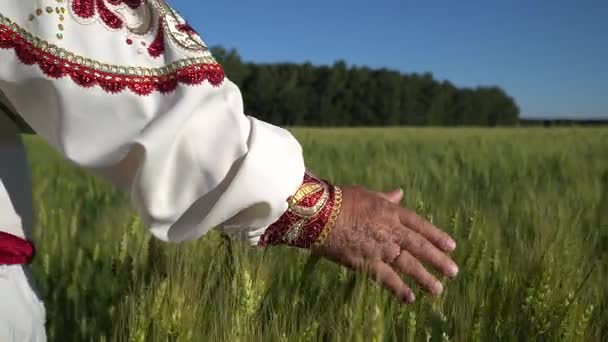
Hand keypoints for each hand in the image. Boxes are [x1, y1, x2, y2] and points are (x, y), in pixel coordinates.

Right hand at [312, 186, 457, 303]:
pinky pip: (386, 278)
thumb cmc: (340, 200)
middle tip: (453, 271)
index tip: (451, 246)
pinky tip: (410, 298)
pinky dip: (399, 288)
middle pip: (419, 246)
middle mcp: (390, 230)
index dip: (436, 236)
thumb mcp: (367, 195)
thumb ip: (386, 198)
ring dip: (424, 277)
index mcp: (391, 212)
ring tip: (438, 289)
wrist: (320, 215)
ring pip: (408, 264)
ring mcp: (380, 247)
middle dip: (438, 259)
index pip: (420, 225)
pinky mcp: (366, 262)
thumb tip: (399, 193)